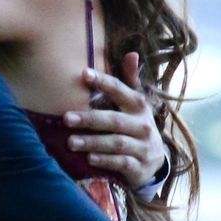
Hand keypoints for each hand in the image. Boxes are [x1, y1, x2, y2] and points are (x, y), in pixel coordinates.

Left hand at [63, 52, 165, 189]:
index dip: (102, 82)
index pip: (120, 90)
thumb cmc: (136, 127)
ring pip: (116, 143)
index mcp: (139, 106)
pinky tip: (89, 158)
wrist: (155, 162)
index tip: (83, 73)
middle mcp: (143, 125)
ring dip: (93, 142)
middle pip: (114, 120)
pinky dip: (105, 161)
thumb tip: (132, 53)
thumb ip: (130, 80)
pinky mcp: (139, 167)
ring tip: (71, 142)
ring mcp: (142, 147)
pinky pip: (121, 163)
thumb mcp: (136, 105)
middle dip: (90, 119)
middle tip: (66, 118)